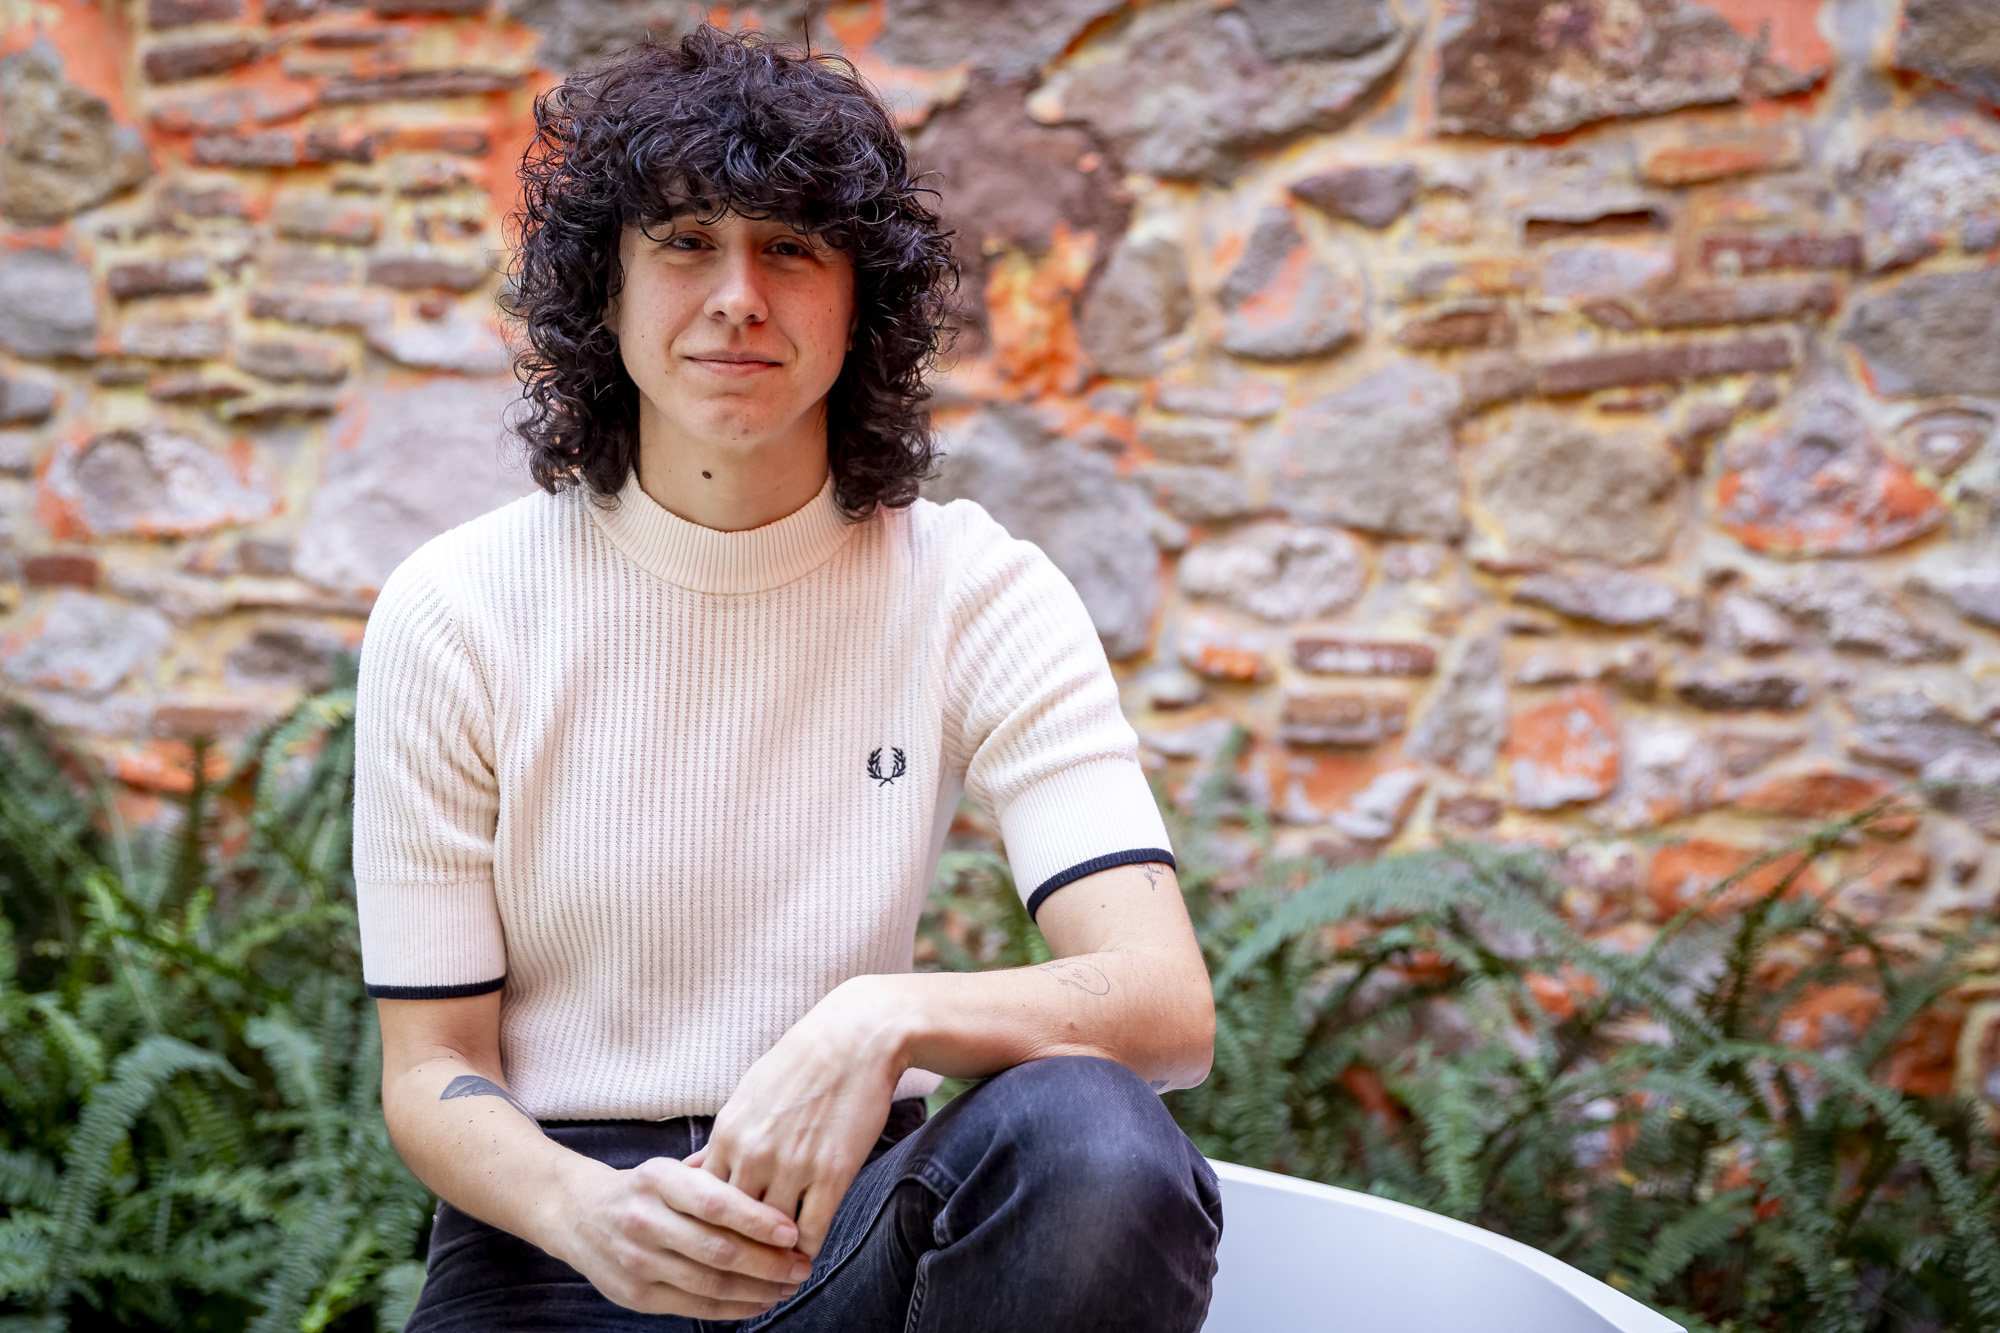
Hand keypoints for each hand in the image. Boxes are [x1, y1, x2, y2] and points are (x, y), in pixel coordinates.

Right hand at [549, 1152, 816, 1317]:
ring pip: (710, 1283)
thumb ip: (717, 1174)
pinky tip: (761, 1300)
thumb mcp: (671, 1168)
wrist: (578, 1215)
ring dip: (758, 1289)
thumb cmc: (643, 1189)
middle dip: (768, 1262)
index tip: (792, 1231)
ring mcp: (637, 1261)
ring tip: (790, 1284)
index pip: (714, 1202)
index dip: (757, 1220)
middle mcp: (643, 1220)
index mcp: (657, 1180)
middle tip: (803, 1264)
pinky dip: (735, 1308)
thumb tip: (778, 1185)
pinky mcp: (636, 1295)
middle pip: (717, 1249)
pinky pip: (695, 1306)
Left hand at [700, 976, 908, 1257]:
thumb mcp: (748, 1095)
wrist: (856, 1037)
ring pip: (769, 1236)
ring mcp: (793, 1165)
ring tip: (771, 1274)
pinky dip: (805, 1251)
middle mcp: (753, 1153)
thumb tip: (692, 1172)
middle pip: (730, 1226)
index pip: (701, 1202)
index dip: (705, 1229)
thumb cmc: (801, 1063)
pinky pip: (811, 1232)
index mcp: (727, 1133)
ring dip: (771, 1258)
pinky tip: (804, 1255)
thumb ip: (721, 1140)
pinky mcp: (832, 1173)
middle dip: (733, 1252)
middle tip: (738, 1275)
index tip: (710, 1246)